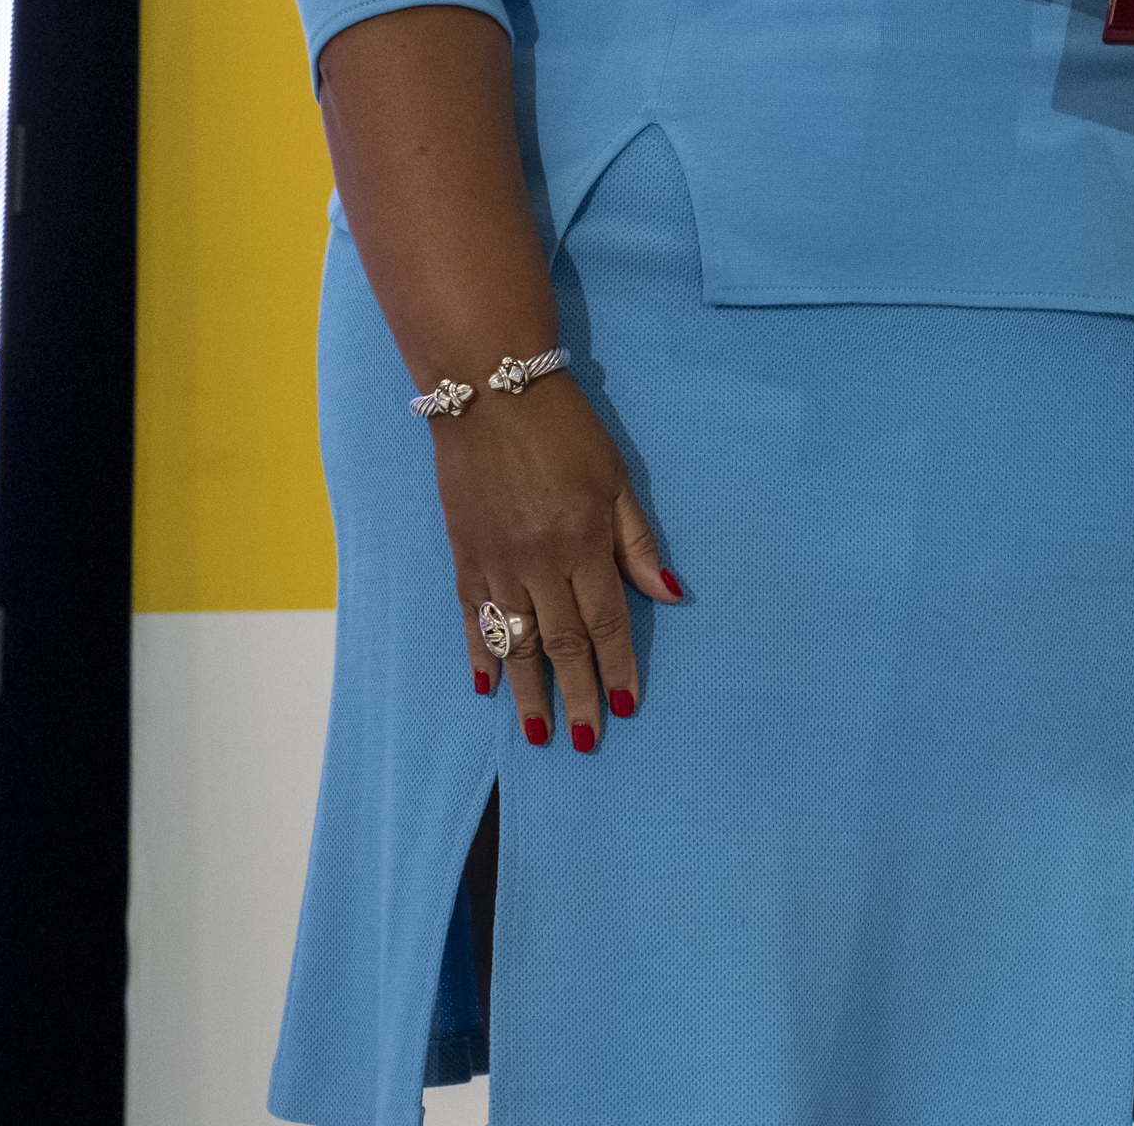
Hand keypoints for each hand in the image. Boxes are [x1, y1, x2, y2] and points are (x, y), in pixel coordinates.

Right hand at [437, 377, 683, 753]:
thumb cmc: (565, 430)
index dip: (617, 665)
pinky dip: (479, 654)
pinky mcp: (463, 555)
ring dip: (527, 691)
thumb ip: (638, 542)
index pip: (606, 619)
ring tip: (538, 733)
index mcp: (584, 540)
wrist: (489, 393)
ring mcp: (496, 561)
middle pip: (562, 642)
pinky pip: (472, 617)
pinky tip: (486, 686)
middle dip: (576, 694)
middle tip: (586, 740)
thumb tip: (670, 594)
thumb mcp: (616, 478)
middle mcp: (539, 560)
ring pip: (515, 641)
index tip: (627, 706)